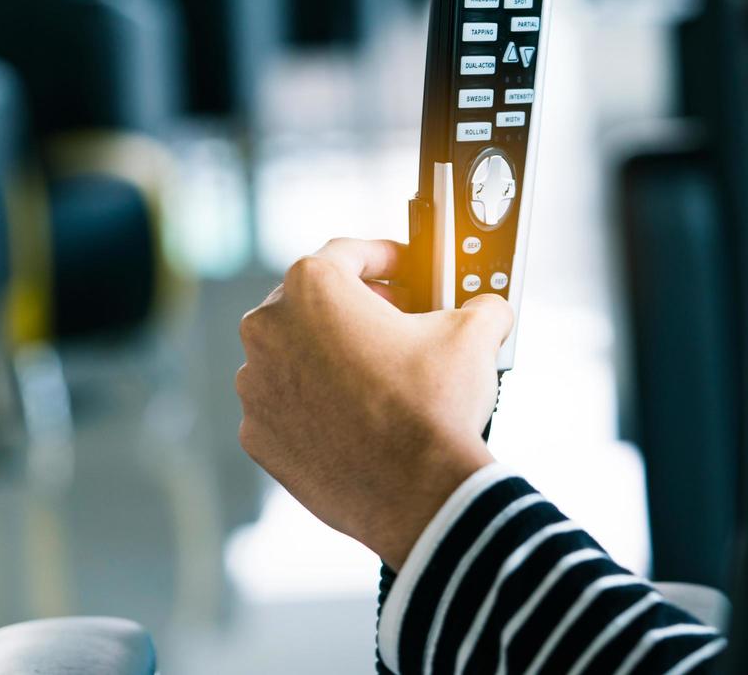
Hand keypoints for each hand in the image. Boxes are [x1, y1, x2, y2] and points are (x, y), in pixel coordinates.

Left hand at [236, 238, 512, 567]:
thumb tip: (491, 308)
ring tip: (376, 375)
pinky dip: (313, 405)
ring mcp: (256, 386)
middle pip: (313, 302)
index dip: (385, 257)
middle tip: (396, 320)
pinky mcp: (257, 435)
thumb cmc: (434, 407)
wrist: (418, 496)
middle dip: (356, 307)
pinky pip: (285, 406)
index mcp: (312, 288)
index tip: (405, 269)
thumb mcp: (472, 336)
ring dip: (329, 356)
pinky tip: (354, 418)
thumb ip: (480, 306)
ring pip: (293, 354)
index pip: (346, 252)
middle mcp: (269, 329)